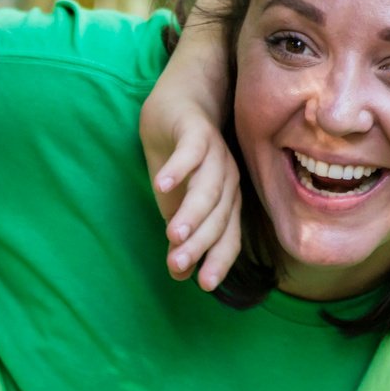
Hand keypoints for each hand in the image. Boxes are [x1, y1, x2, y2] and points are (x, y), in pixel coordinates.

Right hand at [145, 107, 242, 291]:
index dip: (218, 258)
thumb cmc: (180, 161)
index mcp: (226, 200)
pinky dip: (179, 168)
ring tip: (174, 233)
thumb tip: (180, 275)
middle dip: (200, 241)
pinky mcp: (197, 131)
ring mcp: (215, 154)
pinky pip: (192, 151)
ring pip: (208, 187)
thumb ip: (181, 236)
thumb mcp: (176, 203)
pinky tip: (161, 185)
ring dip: (192, 211)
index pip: (228, 234)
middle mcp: (227, 179)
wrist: (178, 106)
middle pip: (219, 214)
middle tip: (179, 262)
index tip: (204, 284)